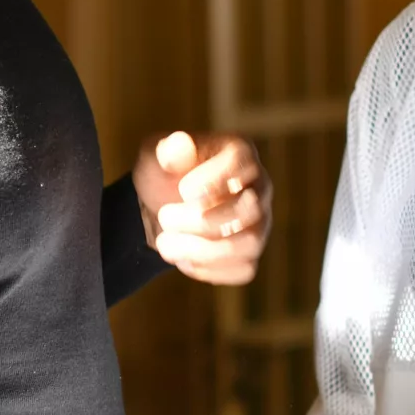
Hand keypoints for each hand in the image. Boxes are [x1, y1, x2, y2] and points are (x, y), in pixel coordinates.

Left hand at [134, 132, 269, 284]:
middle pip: (249, 208)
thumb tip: (180, 145)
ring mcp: (260, 224)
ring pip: (250, 244)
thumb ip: (165, 151)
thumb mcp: (154, 156)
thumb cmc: (163, 175)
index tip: (183, 190)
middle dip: (201, 219)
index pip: (241, 163)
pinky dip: (208, 269)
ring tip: (165, 244)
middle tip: (166, 216)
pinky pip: (243, 269)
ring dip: (202, 250)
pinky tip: (182, 260)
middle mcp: (259, 188)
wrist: (160, 208)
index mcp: (240, 154)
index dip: (212, 180)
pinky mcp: (251, 254)